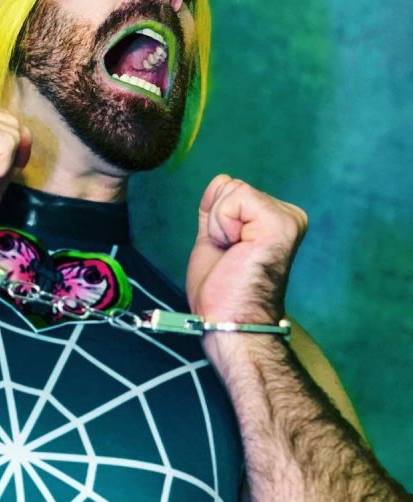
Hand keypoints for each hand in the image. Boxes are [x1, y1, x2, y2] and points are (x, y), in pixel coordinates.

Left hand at [186, 174, 307, 331]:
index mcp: (274, 221)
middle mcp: (288, 216)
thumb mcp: (214, 239)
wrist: (229, 321)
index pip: (231, 190)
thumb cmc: (223, 293)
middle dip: (216, 222)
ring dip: (219, 226)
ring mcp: (288, 219)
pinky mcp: (282, 224)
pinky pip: (237, 197)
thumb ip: (218, 210)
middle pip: (231, 187)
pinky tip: (236, 249)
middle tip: (229, 256)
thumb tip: (220, 180)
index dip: (215, 220)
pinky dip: (223, 224)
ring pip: (232, 191)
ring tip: (233, 255)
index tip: (227, 253)